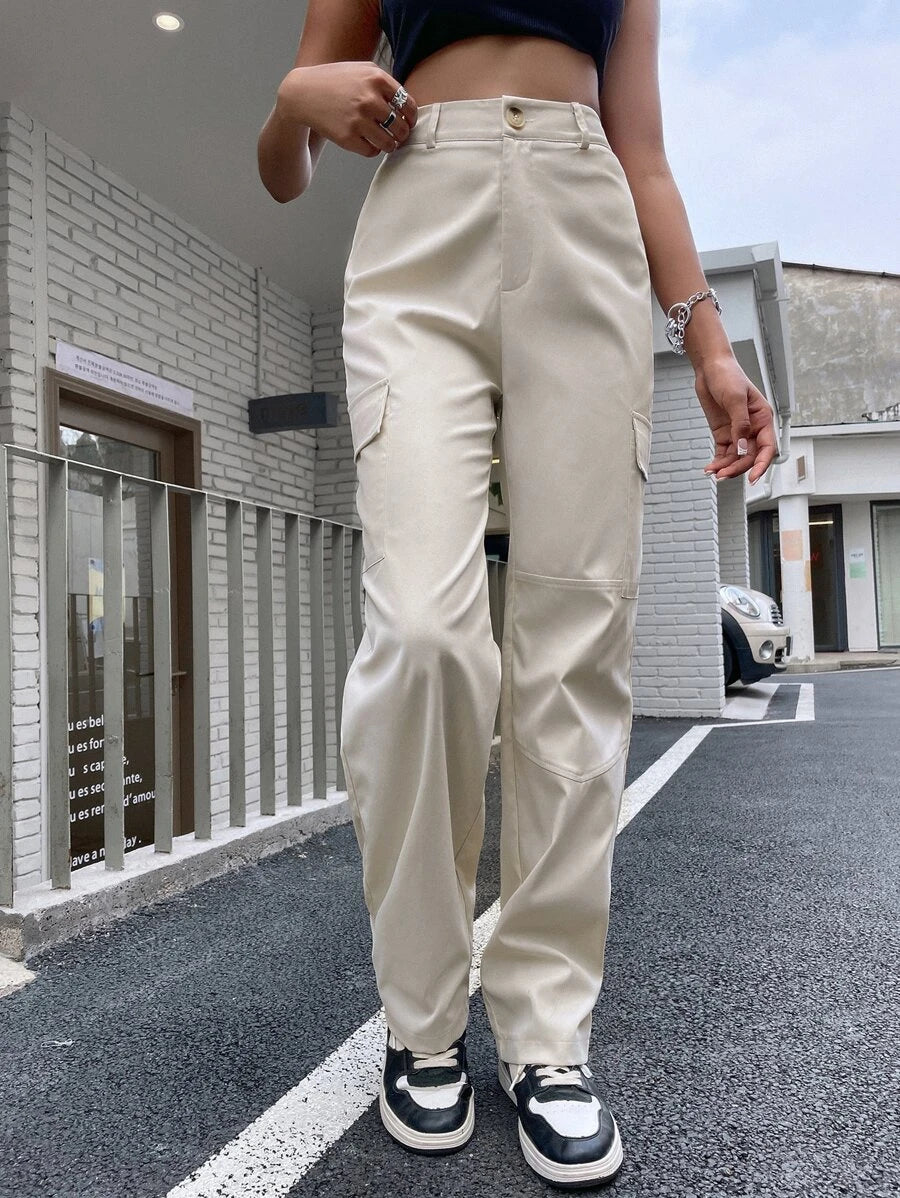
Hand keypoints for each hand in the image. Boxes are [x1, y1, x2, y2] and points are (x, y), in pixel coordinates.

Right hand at [276, 61, 417, 158]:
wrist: (303, 93)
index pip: (408, 105)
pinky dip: (374, 150)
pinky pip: (372, 151)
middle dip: (403, 134)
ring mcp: (358, 120)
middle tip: (399, 136)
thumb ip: (386, 82)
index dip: (411, 117)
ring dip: (391, 145)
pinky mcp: (347, 137)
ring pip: (389, 143)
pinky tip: (369, 142)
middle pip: (401, 127)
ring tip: (387, 142)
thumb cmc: (336, 81)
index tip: (408, 122)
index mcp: (376, 79)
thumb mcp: (362, 69)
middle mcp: (369, 99)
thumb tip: (409, 105)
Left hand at [693, 352, 777, 484]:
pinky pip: (723, 453)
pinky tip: (710, 468)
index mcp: (763, 418)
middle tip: (724, 475)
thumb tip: (742, 447)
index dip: (761, 464)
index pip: (767, 447)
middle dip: (738, 468)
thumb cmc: (728, 376)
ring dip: (726, 467)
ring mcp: (737, 432)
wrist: (710, 368)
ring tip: (714, 473)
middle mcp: (752, 428)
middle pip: (750, 456)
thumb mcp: (735, 399)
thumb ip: (740, 425)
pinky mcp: (724, 433)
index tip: (754, 478)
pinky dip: (718, 462)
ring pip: (736, 457)